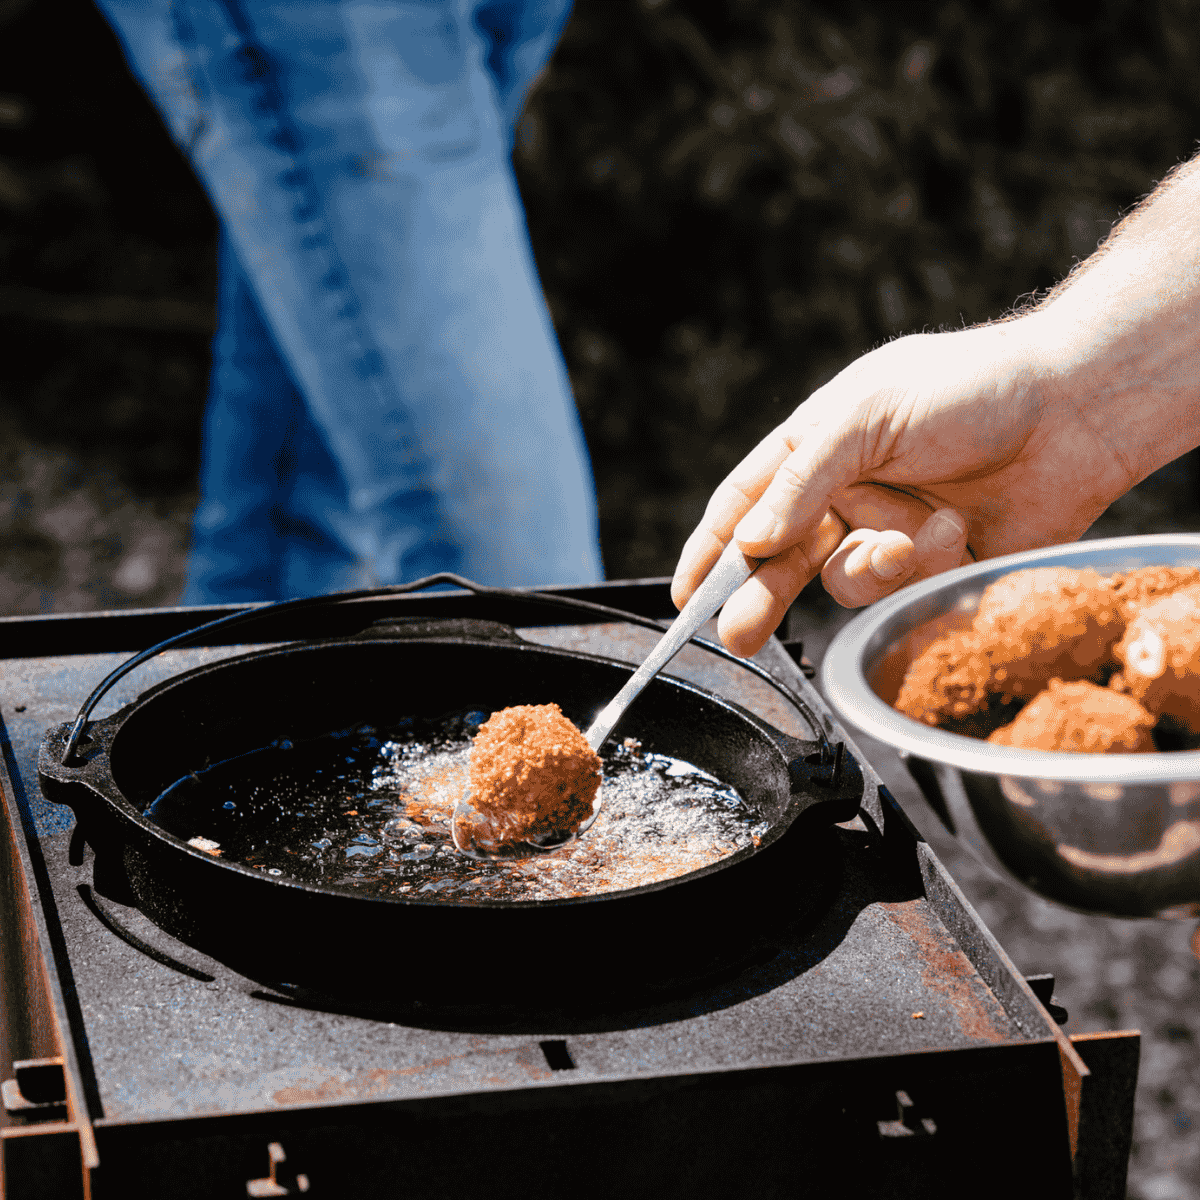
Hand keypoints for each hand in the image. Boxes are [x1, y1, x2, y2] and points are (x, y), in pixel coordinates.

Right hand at [671, 316, 1136, 655]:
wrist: (1074, 412)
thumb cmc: (967, 390)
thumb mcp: (866, 416)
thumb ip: (802, 481)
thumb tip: (747, 543)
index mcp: (817, 446)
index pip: (745, 503)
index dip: (710, 549)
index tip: (684, 596)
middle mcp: (844, 493)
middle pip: (781, 559)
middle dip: (758, 597)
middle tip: (735, 635)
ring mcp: (888, 531)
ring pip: (844, 580)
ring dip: (871, 568)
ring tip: (909, 540)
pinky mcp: (934, 566)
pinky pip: (903, 591)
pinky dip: (924, 566)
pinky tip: (958, 531)